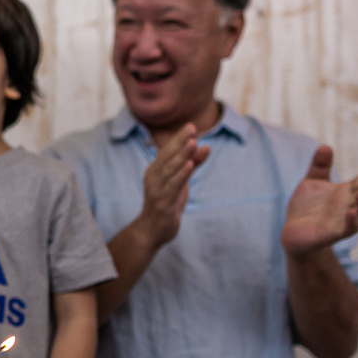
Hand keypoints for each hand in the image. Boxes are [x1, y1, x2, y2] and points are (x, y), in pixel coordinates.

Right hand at [136, 124, 209, 246]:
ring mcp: (157, 190)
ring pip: (170, 170)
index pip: (167, 151)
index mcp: (156, 170)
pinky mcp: (163, 203)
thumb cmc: (167, 202)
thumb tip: (206, 146)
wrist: (152, 231)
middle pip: (167, 157)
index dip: (179, 139)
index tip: (191, 126)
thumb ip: (193, 163)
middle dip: (180, 143)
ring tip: (192, 143)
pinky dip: (181, 176)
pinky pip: (173, 187)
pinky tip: (190, 166)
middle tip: (191, 129)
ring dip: (181, 156)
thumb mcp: (181, 181)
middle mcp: (153, 177)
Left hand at [282, 146, 357, 254]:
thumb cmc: (307, 207)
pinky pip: (349, 229)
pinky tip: (352, 213)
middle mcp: (351, 206)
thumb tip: (325, 147)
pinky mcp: (334, 234)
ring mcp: (345, 221)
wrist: (292, 232)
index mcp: (348, 192)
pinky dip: (353, 222)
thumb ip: (319, 166)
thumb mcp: (312, 182)